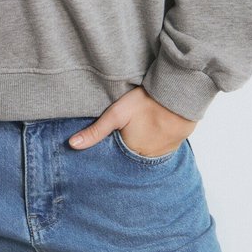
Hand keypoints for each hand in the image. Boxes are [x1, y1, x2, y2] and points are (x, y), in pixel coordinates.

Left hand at [68, 86, 195, 156]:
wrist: (179, 94)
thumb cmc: (146, 102)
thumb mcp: (116, 114)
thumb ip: (95, 131)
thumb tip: (72, 145)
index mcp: (132, 152)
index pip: (118, 155)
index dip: (115, 145)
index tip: (117, 134)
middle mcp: (148, 157)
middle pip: (133, 153)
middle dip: (130, 145)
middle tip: (132, 128)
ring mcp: (164, 152)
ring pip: (148, 150)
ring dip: (145, 142)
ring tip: (143, 127)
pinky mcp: (176, 144)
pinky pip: (163, 146)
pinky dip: (158, 139)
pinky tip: (156, 127)